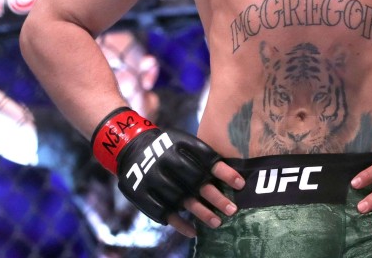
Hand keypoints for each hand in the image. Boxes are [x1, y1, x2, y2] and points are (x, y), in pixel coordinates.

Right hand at [92, 107, 243, 236]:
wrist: (130, 147)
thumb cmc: (166, 145)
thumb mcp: (180, 140)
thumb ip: (201, 154)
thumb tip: (232, 173)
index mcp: (177, 146)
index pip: (206, 161)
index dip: (225, 172)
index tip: (241, 184)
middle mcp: (165, 162)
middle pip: (196, 183)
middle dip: (216, 198)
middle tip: (233, 210)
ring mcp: (153, 179)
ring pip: (182, 200)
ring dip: (202, 213)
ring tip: (218, 223)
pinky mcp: (143, 194)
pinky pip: (164, 212)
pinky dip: (180, 224)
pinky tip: (193, 231)